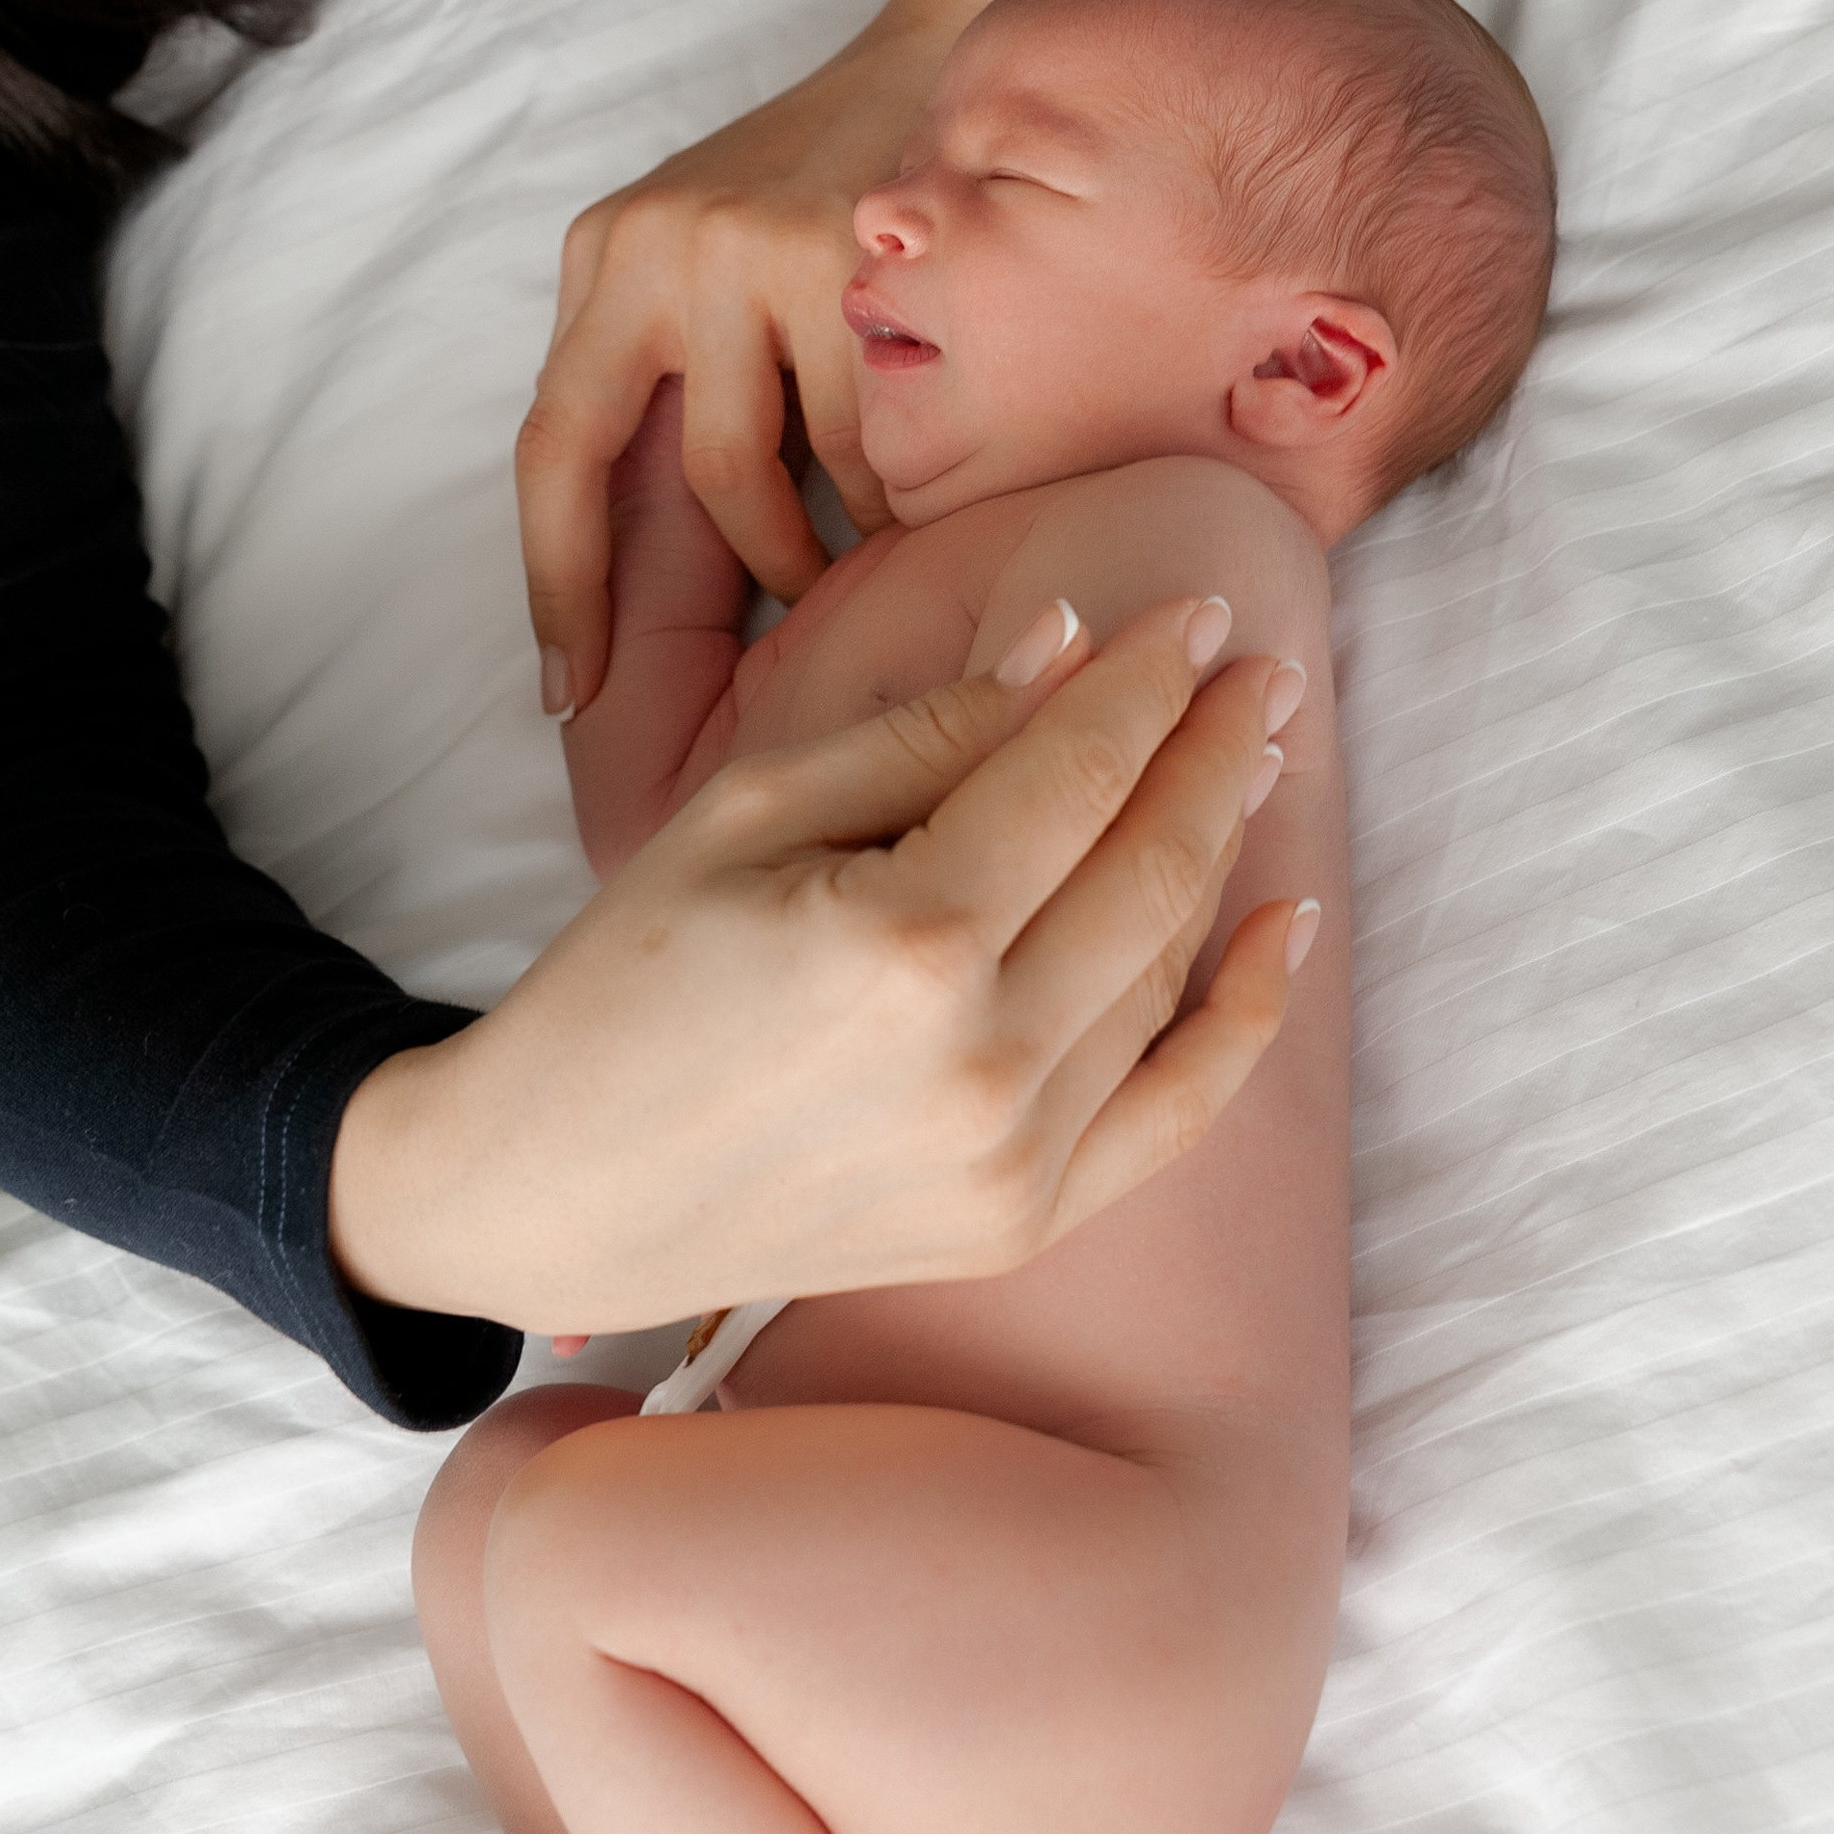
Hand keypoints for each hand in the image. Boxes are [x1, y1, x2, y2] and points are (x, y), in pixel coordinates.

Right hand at [331, 597, 1306, 1334]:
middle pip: (1153, 865)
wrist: (553, 1191)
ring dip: (1224, 850)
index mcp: (904, 941)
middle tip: (1257, 670)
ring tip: (1249, 760)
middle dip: (1216, 749)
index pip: (1079, 773)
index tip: (1201, 610)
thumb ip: (927, 733)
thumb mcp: (745, 814)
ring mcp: (1011, 1160)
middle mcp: (981, 1063)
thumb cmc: (624, 981)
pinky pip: (1177, 1113)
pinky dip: (1242, 1015)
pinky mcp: (1017, 1223)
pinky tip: (1281, 921)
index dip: (1153, 681)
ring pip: (1167, 970)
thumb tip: (1075, 647)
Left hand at [516, 0, 1006, 711]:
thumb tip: (643, 556)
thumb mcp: (701, 255)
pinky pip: (877, 427)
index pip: (553, 449)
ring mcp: (762, 248)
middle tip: (786, 621)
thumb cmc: (818, 178)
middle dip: (756, 567)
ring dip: (842, 527)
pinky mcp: (861, 253)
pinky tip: (930, 459)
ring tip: (872, 531)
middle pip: (702, 478)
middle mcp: (666, 250)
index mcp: (608, 259)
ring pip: (800, 465)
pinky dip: (903, 477)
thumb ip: (665, 366)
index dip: (559, 584)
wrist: (940, 52)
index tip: (571, 687)